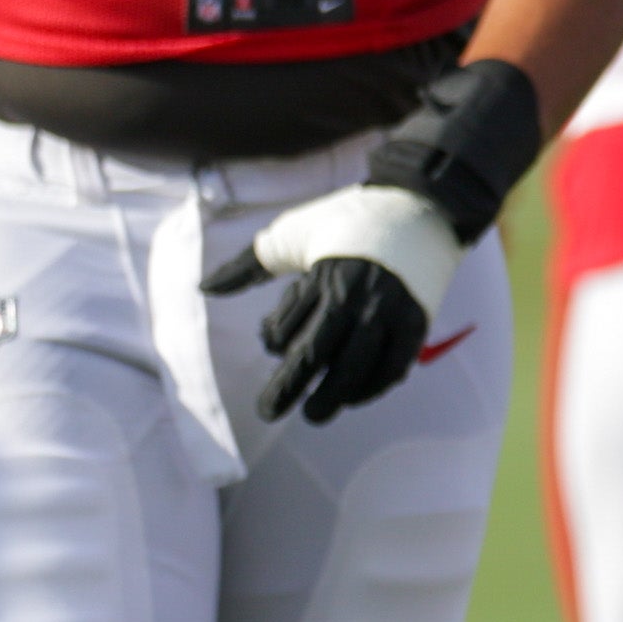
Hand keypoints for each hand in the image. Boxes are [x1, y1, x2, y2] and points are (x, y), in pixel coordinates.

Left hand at [201, 183, 468, 427]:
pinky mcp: (415, 323)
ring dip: (332, 397)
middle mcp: (353, 299)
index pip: (287, 329)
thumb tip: (203, 288)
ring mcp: (388, 313)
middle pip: (314, 356)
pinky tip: (357, 396)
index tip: (272, 344)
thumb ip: (248, 263)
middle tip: (267, 412)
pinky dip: (374, 387)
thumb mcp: (292, 234)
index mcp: (320, 277)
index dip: (273, 341)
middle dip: (287, 389)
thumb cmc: (346, 220)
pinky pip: (392, 368)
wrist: (419, 207)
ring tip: (314, 415)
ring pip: (354, 368)